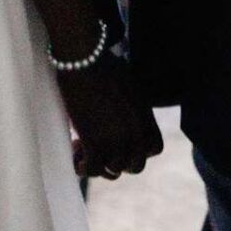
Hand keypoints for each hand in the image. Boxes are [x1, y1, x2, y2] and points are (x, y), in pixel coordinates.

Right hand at [58, 55, 163, 179]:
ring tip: (82, 149)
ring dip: (98, 163)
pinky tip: (75, 158)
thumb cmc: (103, 64)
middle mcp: (136, 133)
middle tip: (101, 150)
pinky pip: (91, 170)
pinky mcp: (94, 144)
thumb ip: (133, 108)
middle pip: (135, 165)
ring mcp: (116, 141)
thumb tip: (122, 114)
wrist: (84, 60)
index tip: (122, 143)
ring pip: (113, 170)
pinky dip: (82, 167)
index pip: (154, 149)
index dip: (138, 149)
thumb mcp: (130, 87)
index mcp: (146, 118)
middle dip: (119, 160)